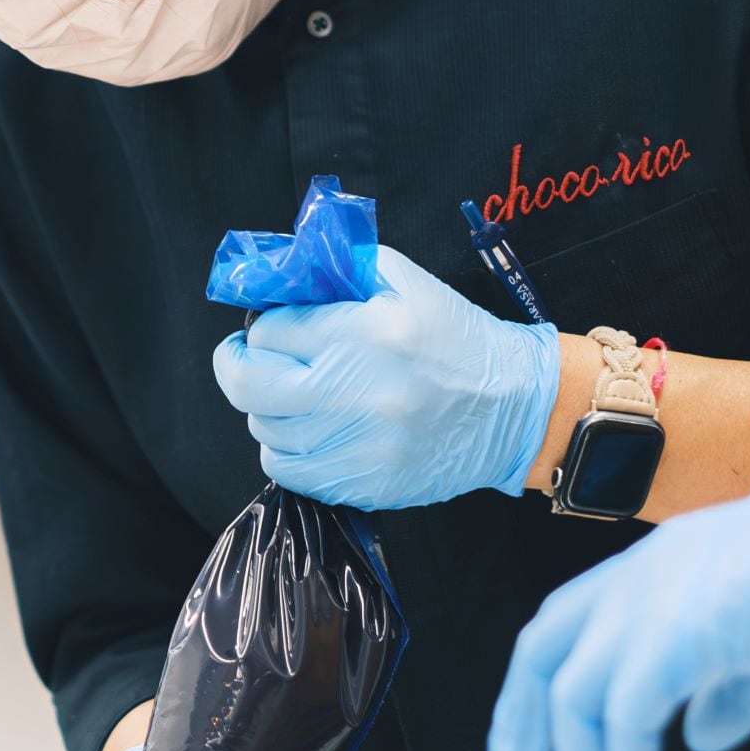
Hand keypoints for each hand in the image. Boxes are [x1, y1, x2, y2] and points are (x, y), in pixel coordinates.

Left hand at [210, 246, 559, 510]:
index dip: (264, 326)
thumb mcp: (406, 281)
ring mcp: (359, 445)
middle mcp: (357, 392)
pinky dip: (283, 449)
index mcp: (366, 333)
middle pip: (249, 384)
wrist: (513, 407)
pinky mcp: (364, 483)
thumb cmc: (457, 339)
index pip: (270, 331)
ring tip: (291, 393)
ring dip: (266, 408)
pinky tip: (306, 430)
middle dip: (236, 365)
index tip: (272, 326)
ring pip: (264, 429)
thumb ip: (341, 267)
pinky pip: (287, 471)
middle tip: (242, 356)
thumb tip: (281, 271)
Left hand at [487, 419, 749, 750]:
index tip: (531, 744)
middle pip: (542, 650)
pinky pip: (621, 714)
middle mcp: (637, 578)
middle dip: (520, 722)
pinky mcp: (679, 633)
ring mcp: (653, 601)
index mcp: (652, 568)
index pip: (564, 625)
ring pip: (576, 694)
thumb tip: (699, 739)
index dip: (537, 685)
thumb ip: (726, 689)